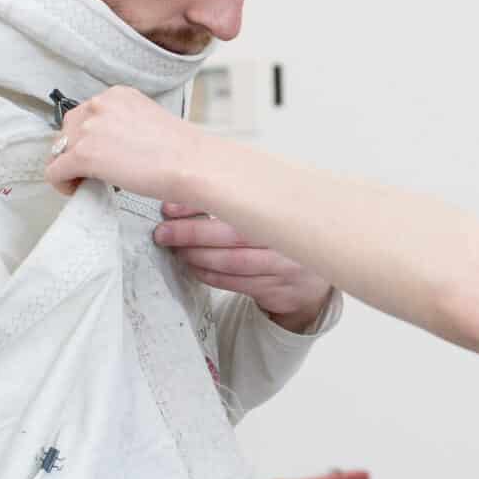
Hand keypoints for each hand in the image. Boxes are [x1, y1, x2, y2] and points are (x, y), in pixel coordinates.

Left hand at [45, 85, 205, 202]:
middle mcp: (99, 104)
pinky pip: (54, 172)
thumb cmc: (180, 151)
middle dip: (75, 152)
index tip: (100, 156)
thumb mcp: (146, 120)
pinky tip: (78, 190)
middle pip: (67, 130)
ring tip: (89, 182)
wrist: (191, 164)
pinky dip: (62, 185)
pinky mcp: (83, 154)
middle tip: (94, 172)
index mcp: (116, 95)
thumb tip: (107, 145)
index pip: (86, 115)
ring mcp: (89, 128)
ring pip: (58, 151)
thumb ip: (121, 125)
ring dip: (69, 168)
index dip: (88, 139)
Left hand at [152, 205, 333, 331]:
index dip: (202, 206)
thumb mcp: (273, 212)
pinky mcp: (278, 289)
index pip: (237, 206)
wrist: (313, 279)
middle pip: (232, 237)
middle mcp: (289, 238)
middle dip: (191, 233)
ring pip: (232, 263)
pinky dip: (209, 275)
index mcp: (286, 210)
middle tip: (164, 232)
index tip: (172, 206)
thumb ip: (243, 199)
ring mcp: (286, 266)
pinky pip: (235, 282)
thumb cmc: (283, 238)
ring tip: (176, 249)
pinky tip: (193, 267)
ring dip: (197, 256)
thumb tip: (190, 189)